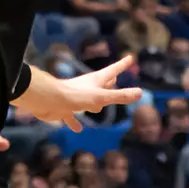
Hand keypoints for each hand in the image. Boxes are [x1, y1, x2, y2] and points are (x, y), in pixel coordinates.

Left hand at [20, 57, 140, 129]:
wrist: (48, 100)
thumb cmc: (75, 96)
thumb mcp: (101, 97)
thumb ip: (120, 96)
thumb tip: (140, 93)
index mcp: (96, 81)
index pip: (113, 71)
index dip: (122, 65)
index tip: (130, 58)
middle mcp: (87, 88)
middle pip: (102, 84)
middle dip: (109, 82)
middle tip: (115, 79)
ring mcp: (76, 98)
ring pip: (89, 100)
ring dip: (95, 103)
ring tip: (99, 107)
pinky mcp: (66, 109)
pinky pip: (73, 117)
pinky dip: (76, 122)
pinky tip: (79, 129)